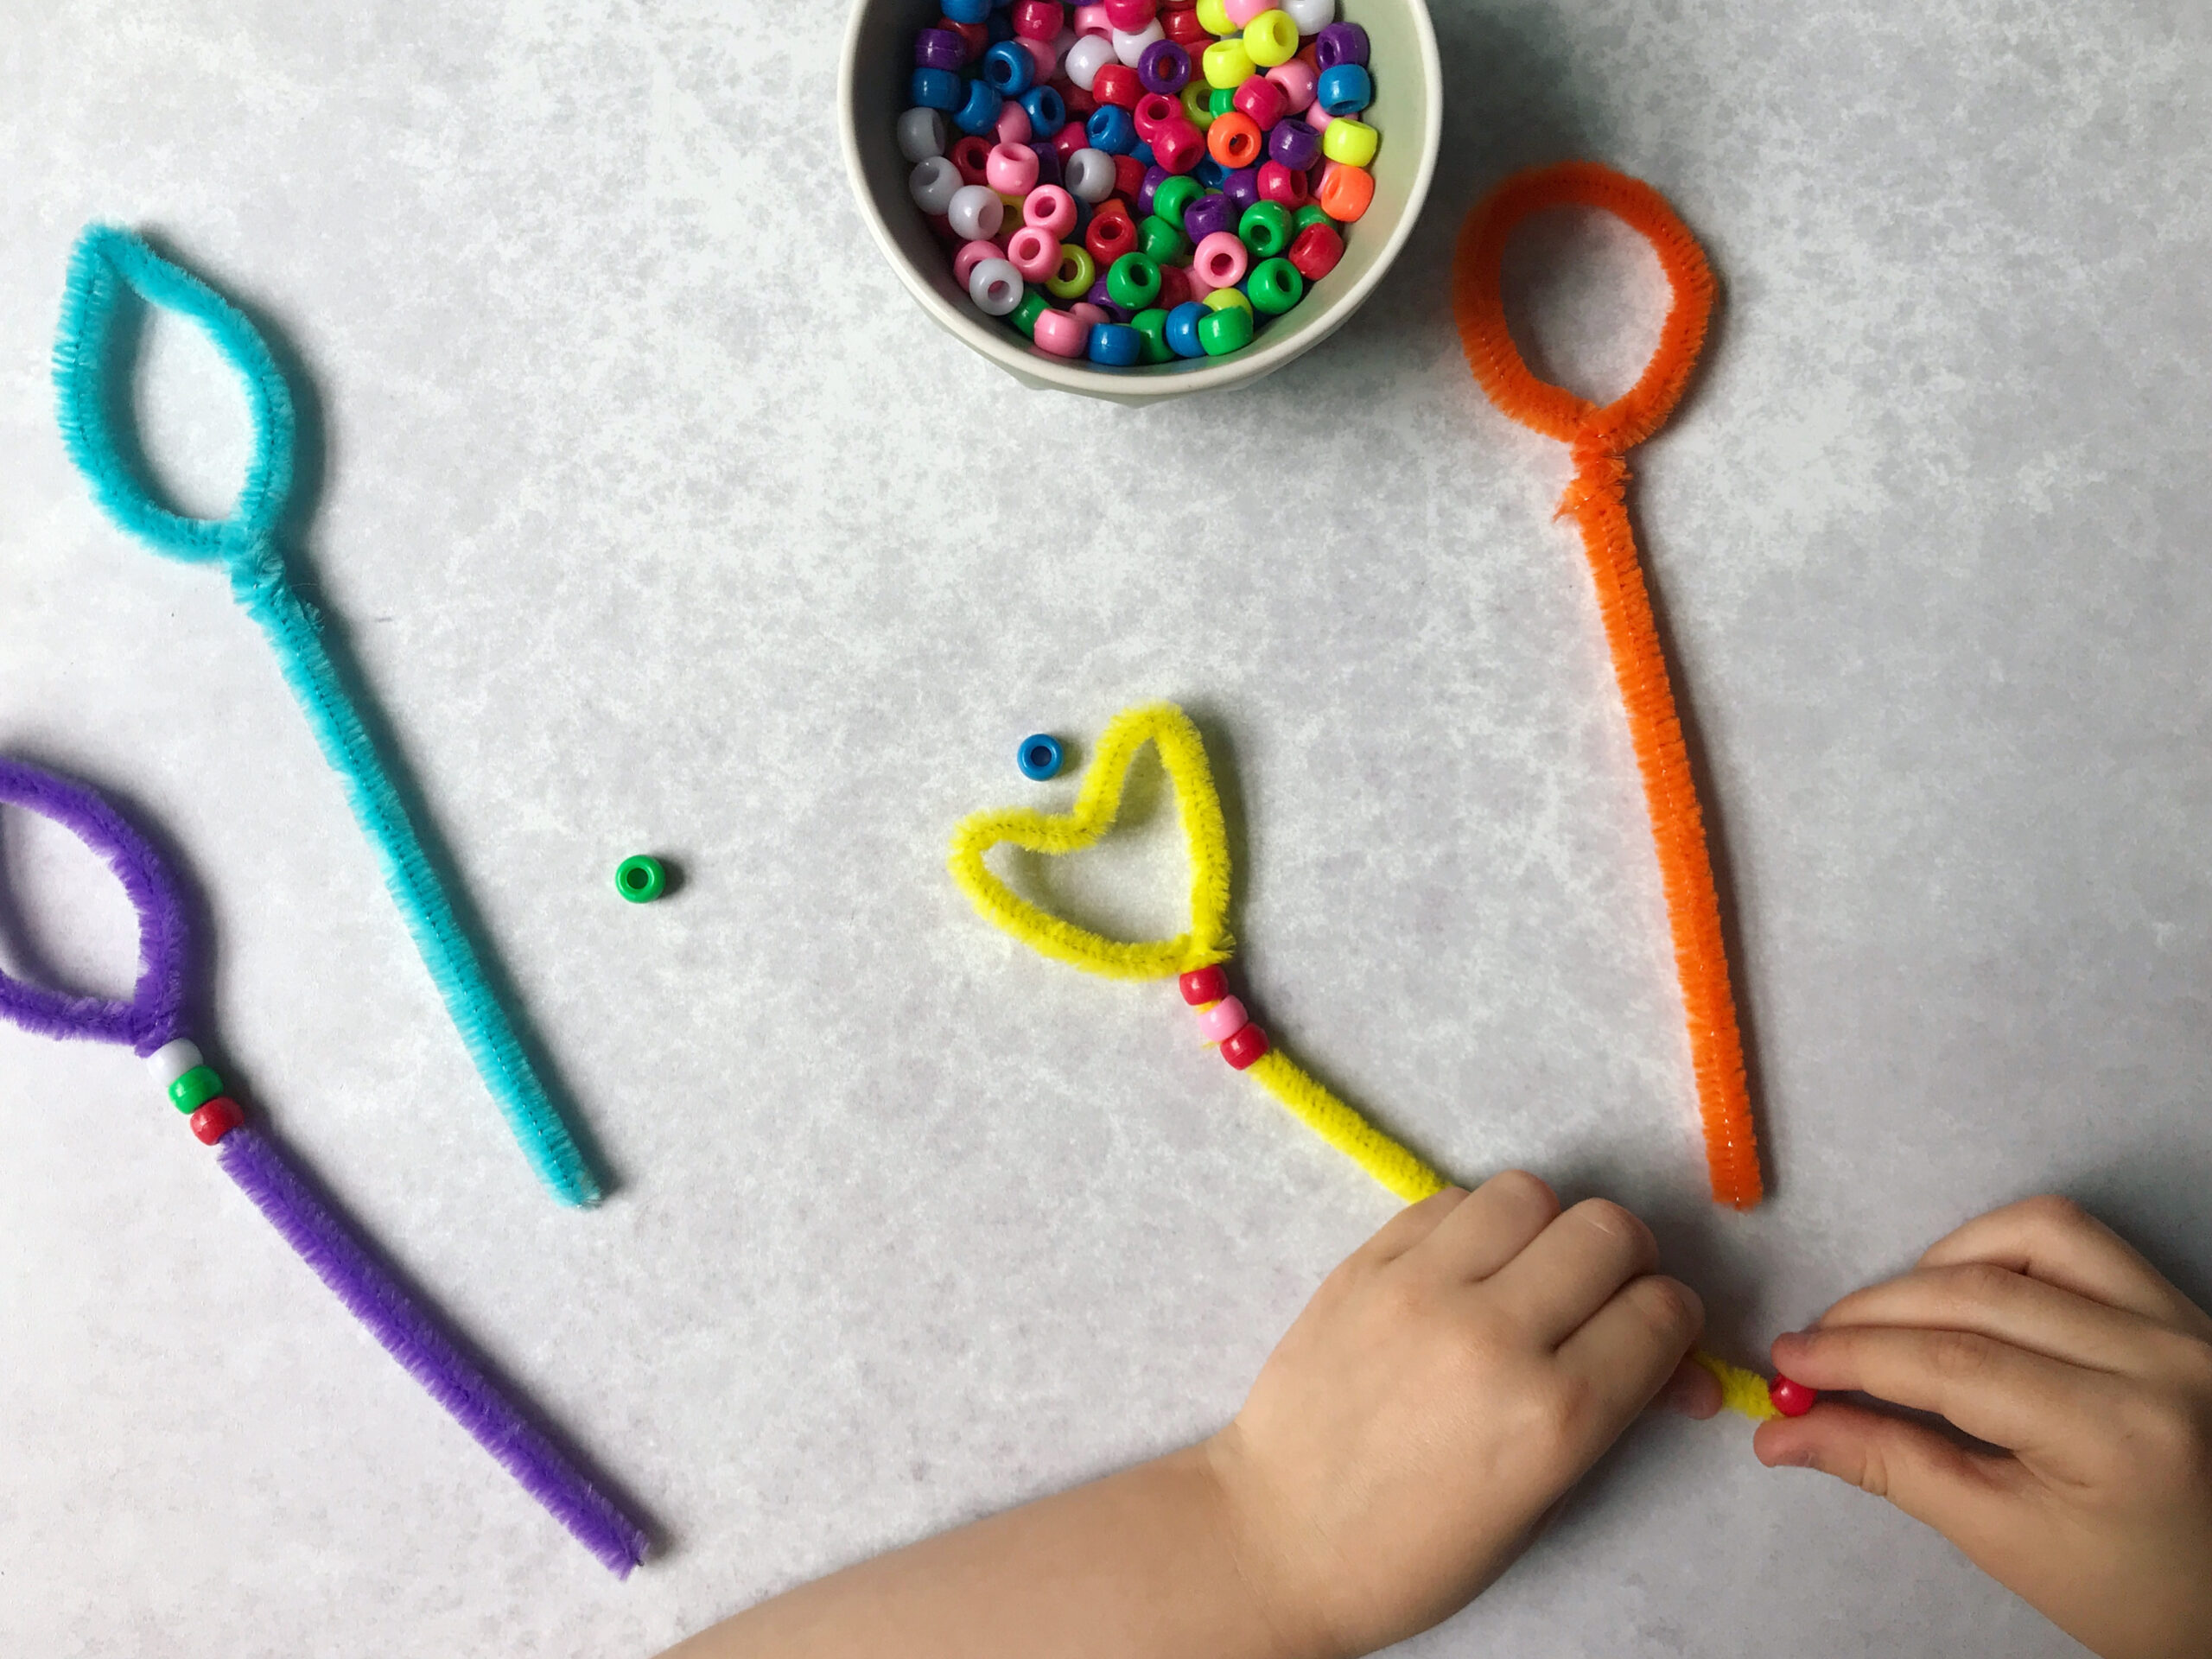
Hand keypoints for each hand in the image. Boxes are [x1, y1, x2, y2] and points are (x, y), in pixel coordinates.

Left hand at [1203, 1171, 1710, 1658]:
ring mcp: (1420, 1290)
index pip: (1662, 1311)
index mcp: (1553, 1417)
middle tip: (1601, 1295)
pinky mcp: (1363, 1264)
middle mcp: (1493, 1337)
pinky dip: (1475, 1224)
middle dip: (1626, 1261)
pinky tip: (1463, 1270)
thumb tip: (1683, 1366)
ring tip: (1527, 1273)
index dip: (1671, 1319)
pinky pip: (1449, 1201)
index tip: (1653, 1334)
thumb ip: (1613, 1415)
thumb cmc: (1414, 1550)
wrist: (1276, 1537)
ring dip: (1547, 1228)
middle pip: (1608, 1230)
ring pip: (1528, 1193)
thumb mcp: (1539, 1502)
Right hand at [1756, 1195, 2211, 1658]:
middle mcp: (2162, 1358)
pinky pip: (2078, 1240)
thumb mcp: (2003, 1539)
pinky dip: (2004, 1248)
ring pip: (2031, 1237)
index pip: (1954, 1363)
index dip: (1853, 1356)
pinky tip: (1966, 1293)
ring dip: (1938, 1266)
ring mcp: (2181, 1323)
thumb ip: (1888, 1465)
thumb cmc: (2129, 1591)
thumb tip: (1779, 1430)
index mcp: (2120, 1433)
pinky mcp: (2181, 1307)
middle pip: (1978, 1294)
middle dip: (1873, 1315)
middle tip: (1811, 1349)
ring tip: (1891, 1320)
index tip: (1786, 1364)